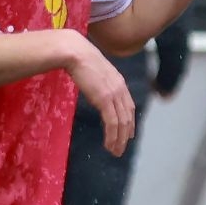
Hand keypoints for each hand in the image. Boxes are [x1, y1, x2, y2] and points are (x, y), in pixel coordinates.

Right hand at [64, 33, 134, 155]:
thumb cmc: (79, 58)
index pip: (129, 107)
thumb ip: (99, 81)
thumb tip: (94, 86)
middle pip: (127, 117)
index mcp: (119, 82)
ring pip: (121, 123)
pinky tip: (108, 144)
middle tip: (120, 148)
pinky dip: (112, 135)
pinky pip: (112, 123)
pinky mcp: (105, 100)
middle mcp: (120, 90)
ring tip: (115, 151)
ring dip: (119, 140)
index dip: (130, 122)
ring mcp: (114, 95)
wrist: (76, 53)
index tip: (127, 133)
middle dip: (125, 135)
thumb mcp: (95, 70)